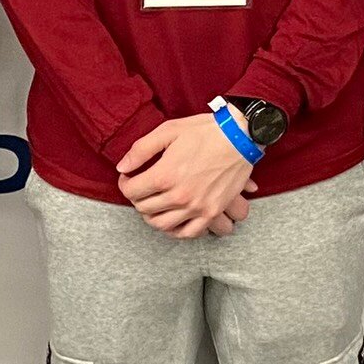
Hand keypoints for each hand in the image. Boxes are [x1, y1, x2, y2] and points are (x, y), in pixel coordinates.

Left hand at [117, 112, 257, 238]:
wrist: (240, 137)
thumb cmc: (205, 131)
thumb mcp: (168, 131)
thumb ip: (141, 150)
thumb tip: (122, 167)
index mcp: (165, 175)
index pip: (131, 191)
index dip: (125, 183)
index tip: (129, 177)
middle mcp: (179, 195)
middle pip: (144, 209)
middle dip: (137, 198)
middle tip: (141, 188)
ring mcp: (196, 207)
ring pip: (162, 225)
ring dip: (152, 216)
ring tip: (154, 204)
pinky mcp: (212, 212)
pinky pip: (188, 233)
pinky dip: (176, 230)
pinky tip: (173, 220)